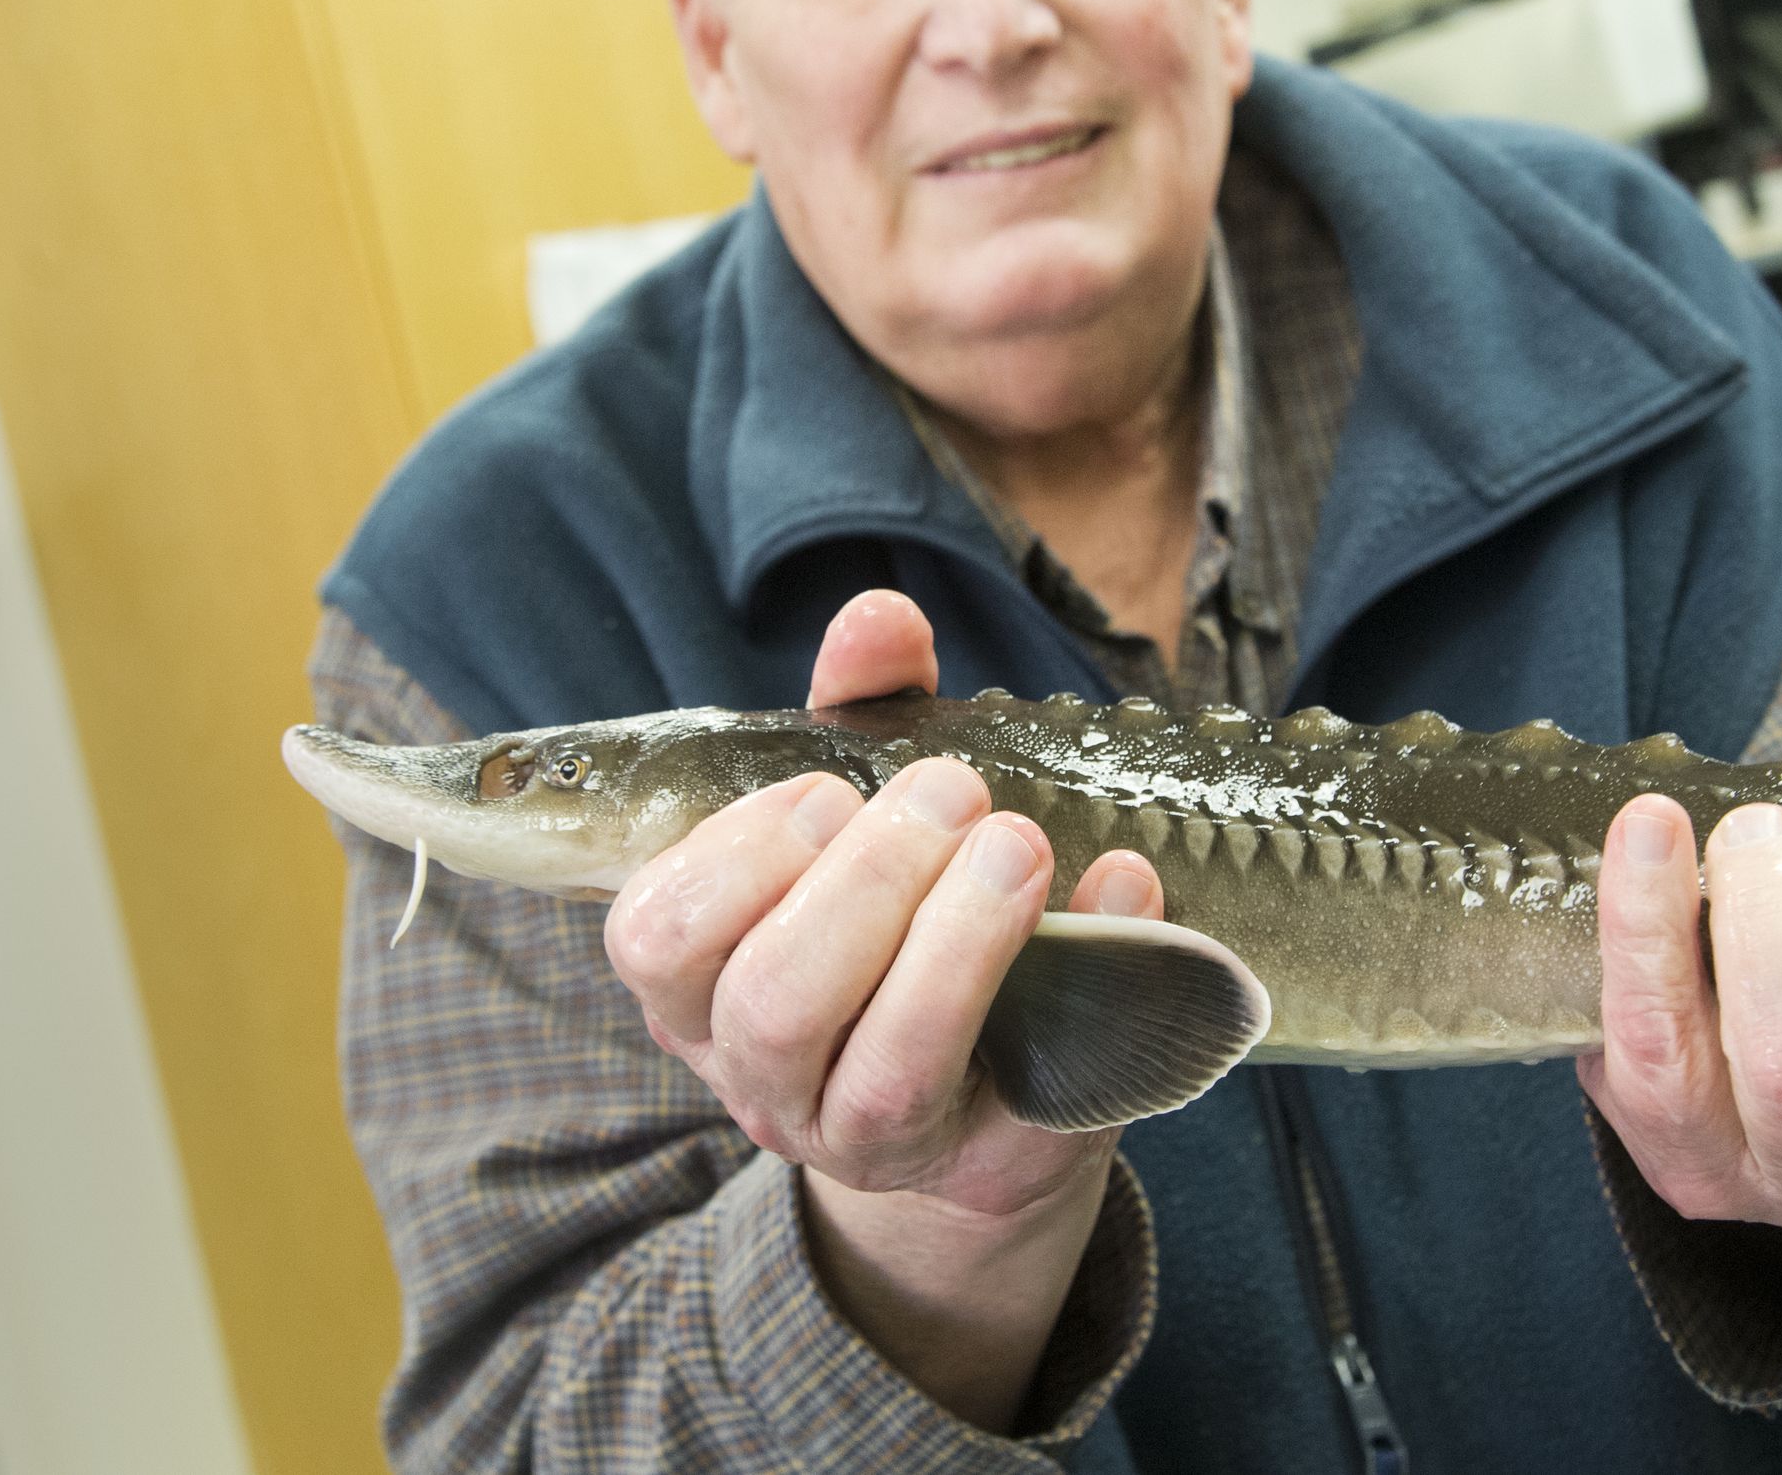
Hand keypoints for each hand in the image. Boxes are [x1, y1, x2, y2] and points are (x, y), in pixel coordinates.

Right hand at [600, 589, 1164, 1428]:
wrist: (987, 1094)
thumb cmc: (897, 927)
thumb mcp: (862, 816)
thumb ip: (857, 712)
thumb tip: (880, 620)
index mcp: (707, 993)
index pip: (657, 942)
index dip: (737, 859)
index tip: (827, 794)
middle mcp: (769, 1081)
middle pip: (771, 1005)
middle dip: (864, 884)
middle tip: (948, 793)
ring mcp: (877, 1139)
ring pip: (883, 1073)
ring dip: (956, 941)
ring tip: (1017, 843)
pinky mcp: (999, 1162)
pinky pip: (1043, 1090)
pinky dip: (1095, 967)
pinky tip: (1125, 879)